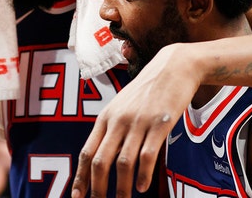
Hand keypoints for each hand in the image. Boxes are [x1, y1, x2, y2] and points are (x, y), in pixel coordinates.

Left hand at [71, 44, 199, 197]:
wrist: (174, 66)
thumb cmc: (148, 89)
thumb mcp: (122, 106)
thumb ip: (111, 129)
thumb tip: (101, 157)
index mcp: (106, 117)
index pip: (87, 152)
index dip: (81, 177)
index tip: (77, 196)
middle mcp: (118, 120)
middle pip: (100, 161)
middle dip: (97, 188)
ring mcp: (139, 122)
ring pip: (123, 162)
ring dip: (122, 187)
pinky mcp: (160, 123)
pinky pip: (148, 155)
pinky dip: (144, 174)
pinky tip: (143, 188)